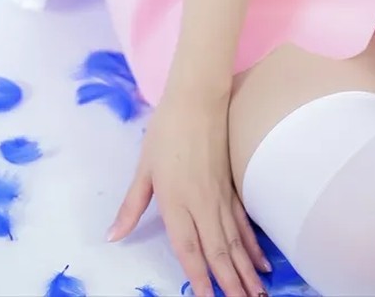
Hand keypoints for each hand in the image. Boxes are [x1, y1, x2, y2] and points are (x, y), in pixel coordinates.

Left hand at [107, 89, 271, 296]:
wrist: (198, 97)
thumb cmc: (165, 130)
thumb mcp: (144, 168)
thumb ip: (131, 206)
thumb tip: (112, 236)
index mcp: (176, 202)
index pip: (189, 250)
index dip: (199, 279)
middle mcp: (202, 204)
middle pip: (219, 252)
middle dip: (231, 284)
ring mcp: (221, 196)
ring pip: (235, 242)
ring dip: (247, 271)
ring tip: (258, 294)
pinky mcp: (232, 186)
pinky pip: (244, 223)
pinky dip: (253, 245)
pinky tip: (262, 262)